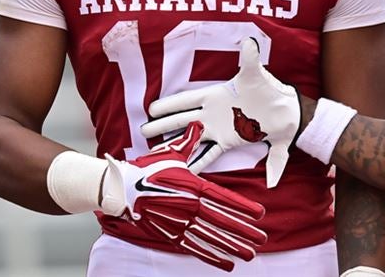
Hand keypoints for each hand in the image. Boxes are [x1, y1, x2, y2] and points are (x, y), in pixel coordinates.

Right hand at [101, 121, 267, 270]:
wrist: (121, 189)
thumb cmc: (148, 169)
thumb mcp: (172, 153)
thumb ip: (190, 140)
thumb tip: (199, 122)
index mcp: (193, 186)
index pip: (225, 199)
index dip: (244, 207)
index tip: (261, 214)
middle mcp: (189, 206)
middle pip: (222, 221)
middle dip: (244, 232)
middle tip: (262, 240)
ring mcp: (180, 222)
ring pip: (211, 237)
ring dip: (232, 247)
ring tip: (250, 255)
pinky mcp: (170, 234)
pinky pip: (195, 248)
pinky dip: (211, 257)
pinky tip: (227, 264)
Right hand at [141, 37, 301, 187]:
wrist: (285, 111)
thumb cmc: (268, 89)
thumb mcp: (256, 74)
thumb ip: (250, 59)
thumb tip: (249, 41)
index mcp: (215, 95)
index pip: (187, 100)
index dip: (169, 104)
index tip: (151, 108)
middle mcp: (213, 112)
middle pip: (183, 119)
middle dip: (164, 125)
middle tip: (144, 130)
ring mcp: (219, 128)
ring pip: (191, 137)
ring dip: (175, 143)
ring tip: (157, 151)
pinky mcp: (229, 141)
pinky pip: (210, 153)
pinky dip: (199, 161)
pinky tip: (186, 169)